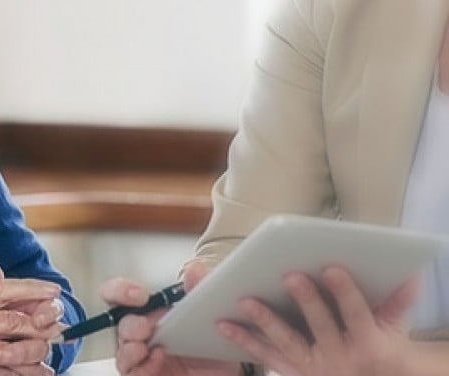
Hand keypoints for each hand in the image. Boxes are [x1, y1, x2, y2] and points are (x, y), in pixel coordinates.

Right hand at [107, 262, 241, 375]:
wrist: (222, 373)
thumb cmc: (208, 343)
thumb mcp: (209, 315)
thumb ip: (200, 289)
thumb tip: (193, 269)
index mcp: (148, 311)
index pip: (119, 295)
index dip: (120, 290)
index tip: (139, 295)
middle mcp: (141, 333)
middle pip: (120, 324)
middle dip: (131, 325)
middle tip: (146, 327)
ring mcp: (141, 356)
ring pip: (121, 351)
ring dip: (130, 348)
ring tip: (145, 347)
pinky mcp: (145, 374)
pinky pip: (132, 372)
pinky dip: (142, 367)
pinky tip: (157, 360)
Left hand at [217, 266, 418, 375]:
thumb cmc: (380, 345)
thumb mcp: (394, 327)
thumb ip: (398, 301)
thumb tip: (410, 275)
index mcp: (368, 342)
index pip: (357, 315)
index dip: (346, 293)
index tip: (332, 268)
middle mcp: (340, 357)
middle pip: (320, 326)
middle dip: (306, 301)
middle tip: (290, 275)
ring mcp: (313, 366)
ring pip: (286, 342)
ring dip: (265, 321)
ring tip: (245, 300)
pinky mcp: (291, 371)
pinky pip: (264, 355)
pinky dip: (243, 339)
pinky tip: (222, 323)